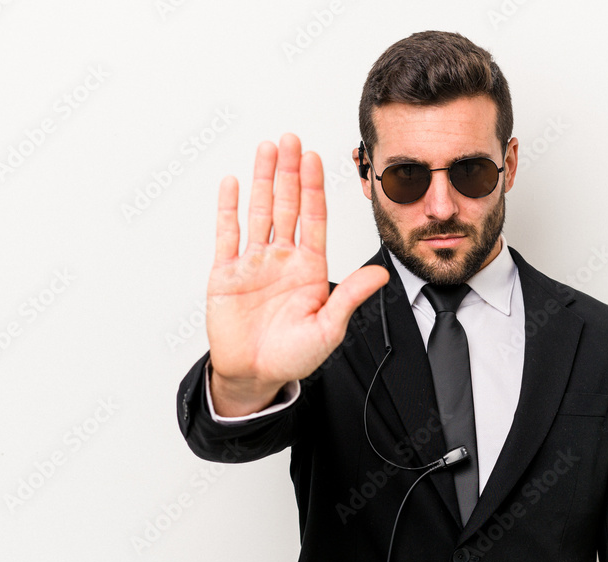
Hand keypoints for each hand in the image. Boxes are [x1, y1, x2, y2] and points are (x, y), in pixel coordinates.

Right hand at [206, 134, 388, 416]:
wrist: (254, 376)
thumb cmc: (293, 357)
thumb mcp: (329, 328)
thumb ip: (350, 296)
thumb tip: (381, 274)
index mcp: (309, 268)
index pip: (314, 218)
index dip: (314, 187)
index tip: (315, 158)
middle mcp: (282, 259)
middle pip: (287, 205)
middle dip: (290, 172)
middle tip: (291, 139)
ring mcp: (254, 263)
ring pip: (259, 211)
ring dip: (263, 180)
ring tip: (267, 149)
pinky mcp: (226, 273)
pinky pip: (227, 234)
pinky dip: (228, 208)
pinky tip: (232, 183)